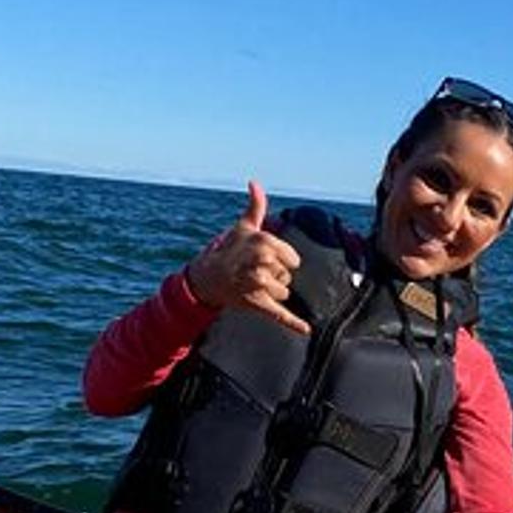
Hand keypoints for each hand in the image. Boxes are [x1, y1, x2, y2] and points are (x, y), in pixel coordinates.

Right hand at [186, 180, 309, 334]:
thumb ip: (256, 207)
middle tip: (256, 273)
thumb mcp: (243, 228)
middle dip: (276, 276)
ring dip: (274, 292)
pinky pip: (279, 315)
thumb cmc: (229, 251)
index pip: (293, 259)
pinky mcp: (257, 304)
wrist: (207, 277)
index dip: (283, 260)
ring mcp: (259, 285)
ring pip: (284, 292)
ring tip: (254, 286)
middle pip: (288, 275)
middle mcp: (262, 262)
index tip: (266, 259)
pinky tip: (306, 329)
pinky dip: (294, 324)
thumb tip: (255, 182)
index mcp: (265, 243)